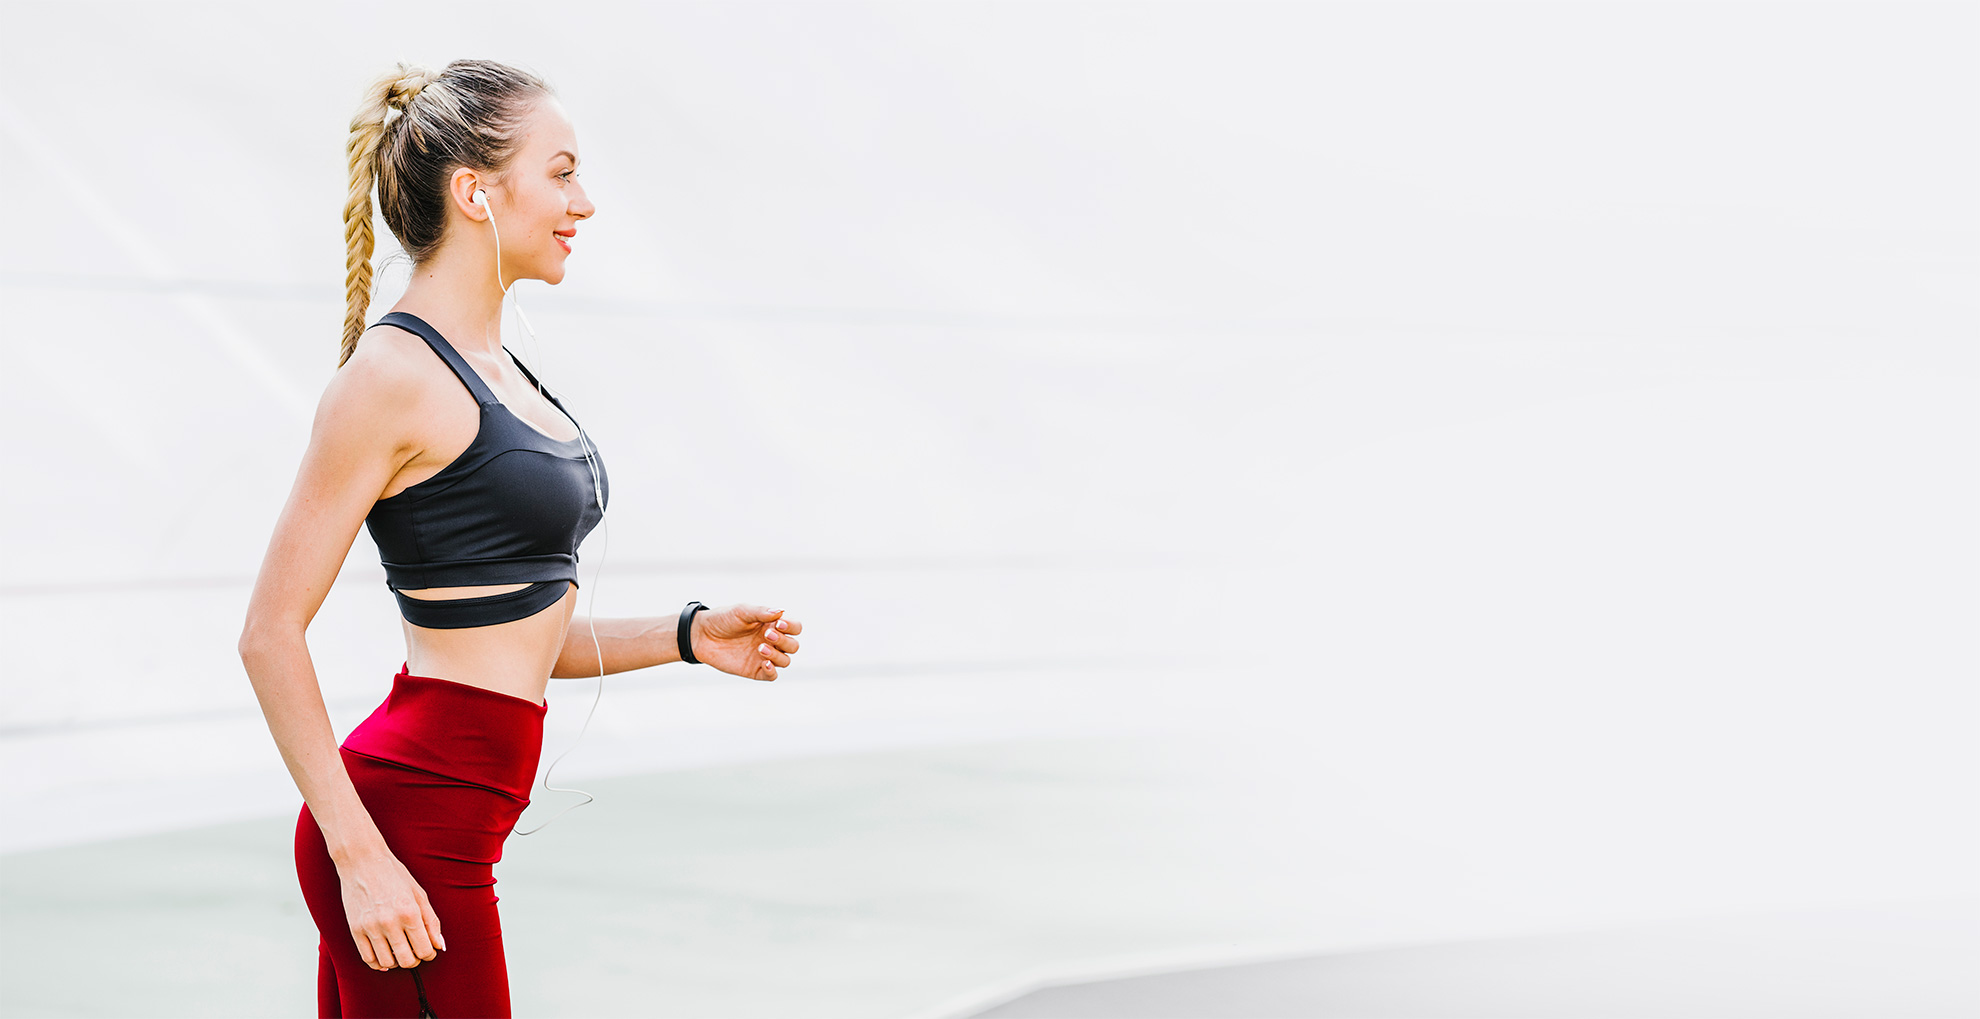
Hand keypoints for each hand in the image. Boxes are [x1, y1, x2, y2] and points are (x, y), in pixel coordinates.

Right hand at [337, 850, 444, 970]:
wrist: (362, 862)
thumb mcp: (419, 894)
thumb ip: (432, 922)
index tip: (429, 950)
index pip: (424, 950)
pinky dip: (379, 963)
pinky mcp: (355, 930)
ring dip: (396, 962)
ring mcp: (370, 927)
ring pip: (387, 963)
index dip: (430, 954)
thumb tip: (439, 946)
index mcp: (409, 912)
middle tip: (415, 952)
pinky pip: (368, 959)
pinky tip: (386, 954)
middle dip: (415, 960)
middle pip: (406, 961)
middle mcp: (390, 922)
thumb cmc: (394, 875)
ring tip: (400, 951)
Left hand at [692, 603, 802, 680]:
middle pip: (793, 646)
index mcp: (772, 625)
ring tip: (760, 648)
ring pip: (785, 661)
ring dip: (778, 655)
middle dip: (784, 641)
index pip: (795, 628)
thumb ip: (761, 612)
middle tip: (766, 635)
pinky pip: (772, 676)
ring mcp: (764, 657)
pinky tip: (764, 663)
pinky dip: (772, 671)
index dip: (792, 627)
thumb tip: (781, 612)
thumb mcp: (741, 611)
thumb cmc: (723, 619)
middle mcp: (771, 641)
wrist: (702, 636)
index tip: (778, 623)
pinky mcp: (754, 670)